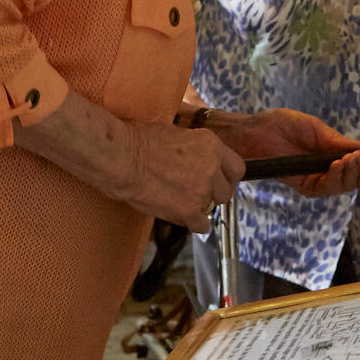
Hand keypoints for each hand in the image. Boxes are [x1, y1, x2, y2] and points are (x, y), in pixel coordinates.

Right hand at [128, 121, 245, 232]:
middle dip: (213, 194)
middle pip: (226, 192)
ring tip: (181, 202)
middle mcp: (212, 167)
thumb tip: (194, 156)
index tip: (219, 181)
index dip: (228, 177)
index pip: (237, 168)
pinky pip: (202, 225)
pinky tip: (181, 217)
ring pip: (212, 208)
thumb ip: (194, 148)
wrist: (123, 158)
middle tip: (196, 193)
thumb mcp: (176, 133)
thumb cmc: (139, 140)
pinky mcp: (188, 210)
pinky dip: (193, 223)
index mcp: (211, 145)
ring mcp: (202, 190)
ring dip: (200, 207)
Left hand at [210, 108, 359, 197]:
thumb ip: (337, 141)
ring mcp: (317, 181)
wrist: (254, 132)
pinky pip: (326, 188)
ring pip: (345, 186)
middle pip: (357, 181)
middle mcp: (328, 171)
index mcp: (333, 156)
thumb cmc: (280, 125)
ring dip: (352, 174)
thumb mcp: (315, 128)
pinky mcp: (305, 187)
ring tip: (352, 159)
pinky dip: (336, 178)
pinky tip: (338, 165)